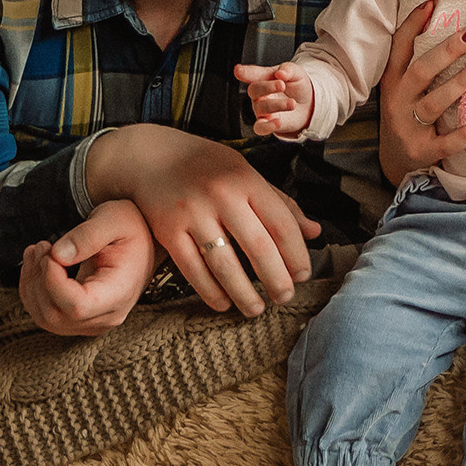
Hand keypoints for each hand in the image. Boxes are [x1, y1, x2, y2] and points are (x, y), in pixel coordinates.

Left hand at [19, 198, 154, 335]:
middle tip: (43, 246)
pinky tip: (38, 263)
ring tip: (38, 250)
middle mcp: (107, 316)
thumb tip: (57, 256)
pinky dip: (32, 290)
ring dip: (31, 284)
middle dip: (39, 280)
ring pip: (45, 318)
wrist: (142, 241)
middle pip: (56, 316)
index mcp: (120, 292)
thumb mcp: (113, 219)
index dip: (53, 282)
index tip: (51, 253)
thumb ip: (87, 235)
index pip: (77, 306)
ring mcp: (92, 322)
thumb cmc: (130, 227)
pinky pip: (44, 315)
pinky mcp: (79, 320)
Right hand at [84, 124, 320, 316]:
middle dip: (276, 279)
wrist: (150, 156)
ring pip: (224, 264)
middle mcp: (221, 195)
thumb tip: (314, 232)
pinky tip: (223, 302)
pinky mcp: (168, 231)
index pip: (281, 223)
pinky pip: (193, 269)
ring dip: (244, 293)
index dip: (296, 254)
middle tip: (285, 297)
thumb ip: (280, 203)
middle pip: (257, 247)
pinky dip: (210, 291)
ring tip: (256, 309)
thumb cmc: (207, 166)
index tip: (303, 275)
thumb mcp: (246, 173)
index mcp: (246, 179)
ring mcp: (192, 214)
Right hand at [234, 60, 314, 135]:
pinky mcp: (268, 124)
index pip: (252, 74)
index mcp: (264, 78)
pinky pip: (260, 128)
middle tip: (282, 85)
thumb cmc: (297, 86)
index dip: (244, 72)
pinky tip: (278, 122)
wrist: (308, 104)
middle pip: (254, 90)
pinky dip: (267, 126)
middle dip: (267, 87)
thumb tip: (280, 73)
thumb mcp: (296, 73)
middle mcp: (260, 94)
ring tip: (292, 103)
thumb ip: (288, 70)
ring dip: (277, 105)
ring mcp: (262, 110)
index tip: (238, 70)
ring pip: (261, 108)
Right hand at [377, 0, 465, 184]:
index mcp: (393, 80)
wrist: (394, 159)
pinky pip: (446, 142)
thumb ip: (419, 58)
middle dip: (448, 51)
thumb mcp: (404, 85)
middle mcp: (398, 100)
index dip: (412, 25)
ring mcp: (408, 126)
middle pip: (421, 71)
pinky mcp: (422, 151)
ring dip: (459, 83)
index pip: (400, 47)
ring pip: (434, 103)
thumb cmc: (407, 111)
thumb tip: (440, 13)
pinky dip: (465, 132)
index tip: (432, 3)